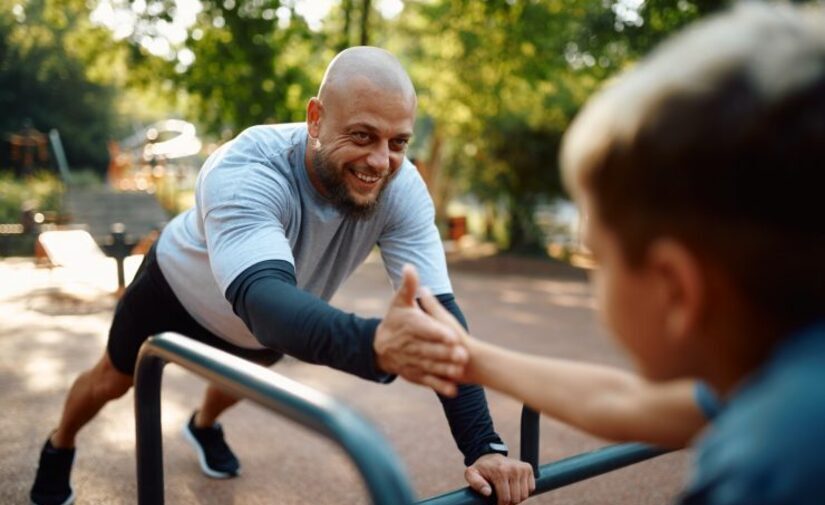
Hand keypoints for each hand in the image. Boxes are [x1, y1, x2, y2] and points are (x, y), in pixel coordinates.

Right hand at [374, 265, 466, 396]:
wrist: (378, 347)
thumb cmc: (394, 320)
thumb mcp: (399, 302)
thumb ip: (408, 286)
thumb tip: (409, 266)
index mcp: (409, 326)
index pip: (425, 329)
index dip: (439, 333)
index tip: (453, 335)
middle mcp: (409, 345)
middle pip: (429, 350)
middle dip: (446, 353)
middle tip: (463, 354)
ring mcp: (411, 361)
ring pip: (430, 366)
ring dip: (445, 370)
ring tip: (460, 370)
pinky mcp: (413, 375)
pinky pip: (427, 381)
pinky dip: (440, 386)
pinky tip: (453, 390)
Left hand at [465, 454, 534, 504]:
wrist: (490, 456)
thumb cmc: (481, 469)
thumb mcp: (471, 474)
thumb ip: (476, 484)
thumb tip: (487, 492)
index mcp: (500, 471)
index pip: (505, 498)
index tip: (497, 504)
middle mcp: (514, 468)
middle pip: (516, 498)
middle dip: (509, 503)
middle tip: (502, 500)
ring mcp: (522, 468)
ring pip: (524, 495)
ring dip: (517, 498)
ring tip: (508, 494)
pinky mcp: (528, 468)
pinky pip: (531, 489)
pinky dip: (524, 491)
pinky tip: (515, 487)